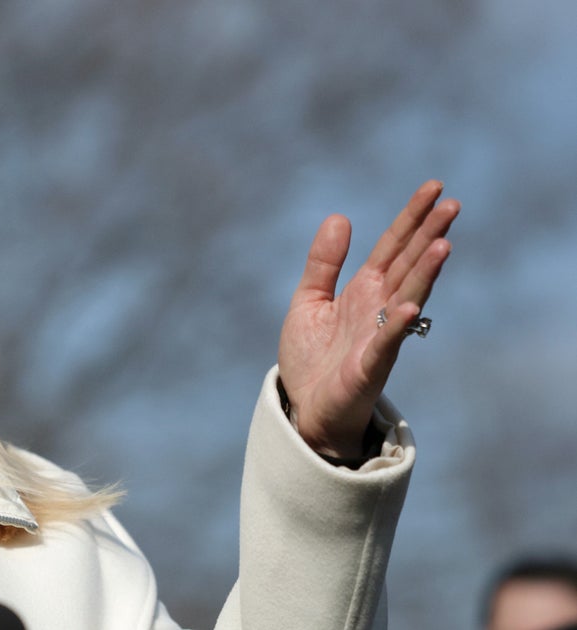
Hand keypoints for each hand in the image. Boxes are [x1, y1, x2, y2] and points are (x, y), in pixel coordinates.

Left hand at [278, 180, 457, 457]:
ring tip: (443, 245)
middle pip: (408, 265)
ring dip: (425, 273)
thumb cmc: (311, 358)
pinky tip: (407, 308)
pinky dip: (397, 326)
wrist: (305, 408)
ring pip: (407, 298)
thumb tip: (339, 217)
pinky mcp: (368, 366)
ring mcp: (379, 336)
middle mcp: (379, 309)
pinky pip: (386, 343)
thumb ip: (323, 263)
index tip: (435, 188)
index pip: (393, 247)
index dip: (412, 218)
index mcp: (364, 291)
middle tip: (453, 204)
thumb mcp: (309, 300)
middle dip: (429, 236)